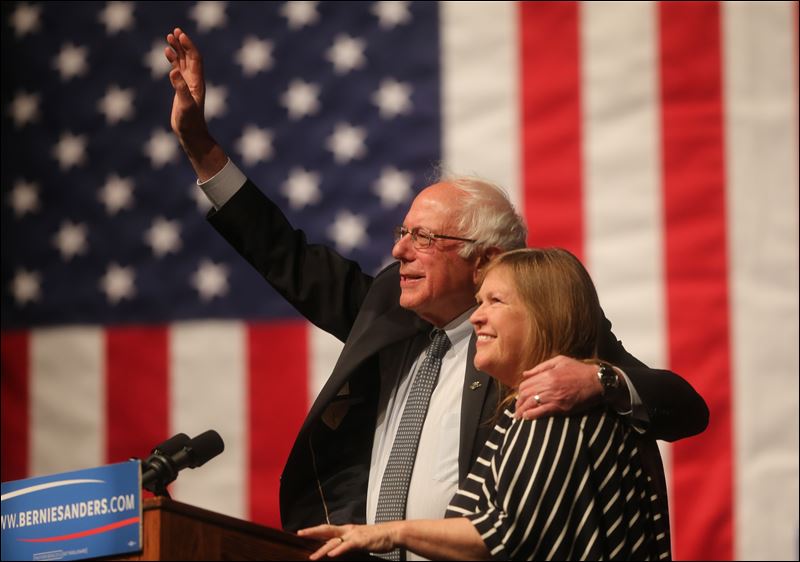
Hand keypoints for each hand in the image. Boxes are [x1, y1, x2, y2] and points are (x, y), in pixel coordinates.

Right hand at [164, 27, 225, 180]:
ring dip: (177, 50)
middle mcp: (194, 81)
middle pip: (190, 57)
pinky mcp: (181, 89)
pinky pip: (178, 70)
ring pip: (183, 62)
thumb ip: (180, 88)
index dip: (188, 46)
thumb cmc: (190, 122)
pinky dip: (173, 60)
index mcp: (197, 82)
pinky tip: (168, 54)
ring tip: (169, 37)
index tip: (180, 35)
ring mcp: (188, 85)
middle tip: (175, 31)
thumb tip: (174, 71)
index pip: (195, 59)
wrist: (191, 134)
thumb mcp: (185, 105)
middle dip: (183, 44)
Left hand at [298, 523, 396, 559]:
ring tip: (313, 557)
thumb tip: (338, 548)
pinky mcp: (361, 541)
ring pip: (334, 541)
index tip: (302, 532)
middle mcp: (348, 530)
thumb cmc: (377, 537)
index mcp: (347, 530)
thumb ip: (348, 542)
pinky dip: (339, 550)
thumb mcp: (359, 539)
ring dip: (322, 549)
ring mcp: (354, 535)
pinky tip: (331, 555)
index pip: (327, 529)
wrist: (392, 533)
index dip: (314, 530)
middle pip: (326, 530)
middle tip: (299, 534)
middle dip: (312, 532)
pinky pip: (347, 546)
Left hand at [515, 355, 603, 419]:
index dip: (519, 392)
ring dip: (522, 410)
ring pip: (531, 404)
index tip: (518, 397)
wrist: (597, 382)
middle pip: (525, 395)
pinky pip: (542, 412)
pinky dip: (532, 415)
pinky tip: (526, 417)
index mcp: (547, 374)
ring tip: (518, 416)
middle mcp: (548, 385)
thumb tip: (525, 374)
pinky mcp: (561, 407)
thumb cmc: (579, 370)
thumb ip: (540, 367)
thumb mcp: (559, 361)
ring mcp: (554, 397)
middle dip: (518, 403)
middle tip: (516, 409)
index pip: (525, 384)